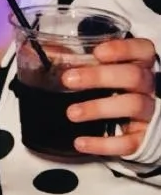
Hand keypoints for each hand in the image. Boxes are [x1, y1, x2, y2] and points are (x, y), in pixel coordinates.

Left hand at [63, 37, 157, 157]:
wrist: (133, 128)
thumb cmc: (112, 90)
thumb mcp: (100, 72)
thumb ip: (78, 61)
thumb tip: (46, 52)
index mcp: (140, 65)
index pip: (142, 50)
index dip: (123, 49)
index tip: (97, 53)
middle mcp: (148, 87)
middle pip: (133, 76)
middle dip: (99, 76)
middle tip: (68, 80)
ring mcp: (149, 112)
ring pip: (132, 105)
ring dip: (99, 108)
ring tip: (71, 113)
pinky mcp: (143, 138)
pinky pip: (128, 142)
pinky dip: (103, 144)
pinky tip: (80, 142)